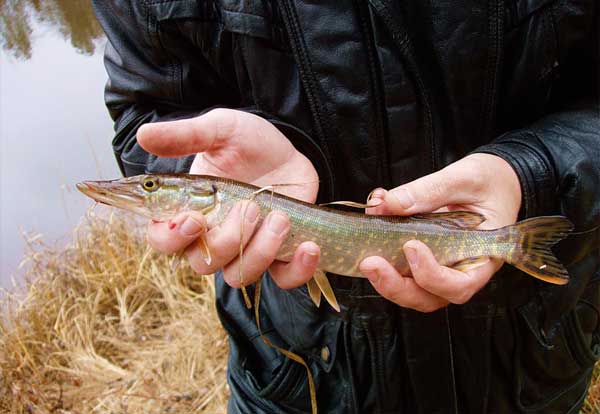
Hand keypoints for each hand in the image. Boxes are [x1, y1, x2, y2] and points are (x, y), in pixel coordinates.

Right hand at [137, 109, 320, 288]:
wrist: (289, 149)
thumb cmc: (248, 142)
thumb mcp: (220, 130)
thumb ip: (186, 136)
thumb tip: (144, 136)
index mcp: (188, 211)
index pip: (164, 241)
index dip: (173, 239)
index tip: (194, 219)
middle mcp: (213, 237)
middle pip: (203, 264)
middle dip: (227, 239)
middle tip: (249, 207)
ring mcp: (246, 249)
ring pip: (240, 275)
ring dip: (260, 251)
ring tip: (279, 218)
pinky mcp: (279, 254)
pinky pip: (283, 279)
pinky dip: (297, 270)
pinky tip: (309, 247)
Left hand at [360, 154, 521, 311]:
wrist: (491, 180)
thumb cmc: (488, 181)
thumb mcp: (464, 178)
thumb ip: (429, 190)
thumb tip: (387, 203)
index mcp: (483, 257)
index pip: (460, 285)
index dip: (432, 276)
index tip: (411, 247)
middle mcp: (460, 270)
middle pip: (429, 297)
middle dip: (396, 286)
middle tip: (370, 263)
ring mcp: (440, 269)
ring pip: (412, 292)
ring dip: (385, 280)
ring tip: (365, 258)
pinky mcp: (421, 260)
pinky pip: (400, 271)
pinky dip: (382, 258)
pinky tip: (371, 230)